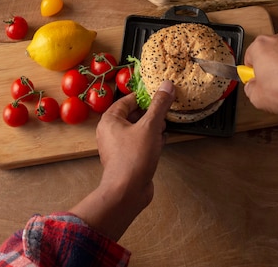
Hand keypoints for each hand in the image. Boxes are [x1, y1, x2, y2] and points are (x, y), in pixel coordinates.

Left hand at [69, 80, 174, 240]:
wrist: (127, 192)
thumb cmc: (133, 158)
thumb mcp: (150, 126)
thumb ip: (159, 105)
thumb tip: (167, 85)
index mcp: (110, 119)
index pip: (129, 100)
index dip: (146, 97)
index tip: (161, 95)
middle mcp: (111, 131)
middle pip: (134, 114)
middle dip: (151, 114)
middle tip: (164, 114)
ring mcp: (118, 146)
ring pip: (138, 129)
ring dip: (153, 128)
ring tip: (164, 128)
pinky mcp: (127, 158)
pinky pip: (140, 143)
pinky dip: (151, 141)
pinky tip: (162, 142)